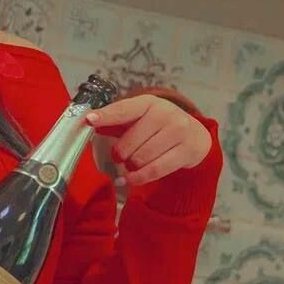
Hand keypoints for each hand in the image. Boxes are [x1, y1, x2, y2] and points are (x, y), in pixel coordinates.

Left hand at [84, 94, 211, 188]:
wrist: (195, 135)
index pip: (123, 110)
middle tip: (120, 156)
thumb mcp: (139, 119)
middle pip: (128, 144)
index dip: (106, 116)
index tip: (89, 120)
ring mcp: (178, 132)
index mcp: (148, 103)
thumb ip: (115, 122)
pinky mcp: (186, 152)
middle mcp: (165, 114)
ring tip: (132, 163)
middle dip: (119, 154)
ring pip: (140, 159)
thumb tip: (90, 123)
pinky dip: (137, 178)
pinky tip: (128, 180)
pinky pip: (153, 171)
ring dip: (130, 166)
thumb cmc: (159, 127)